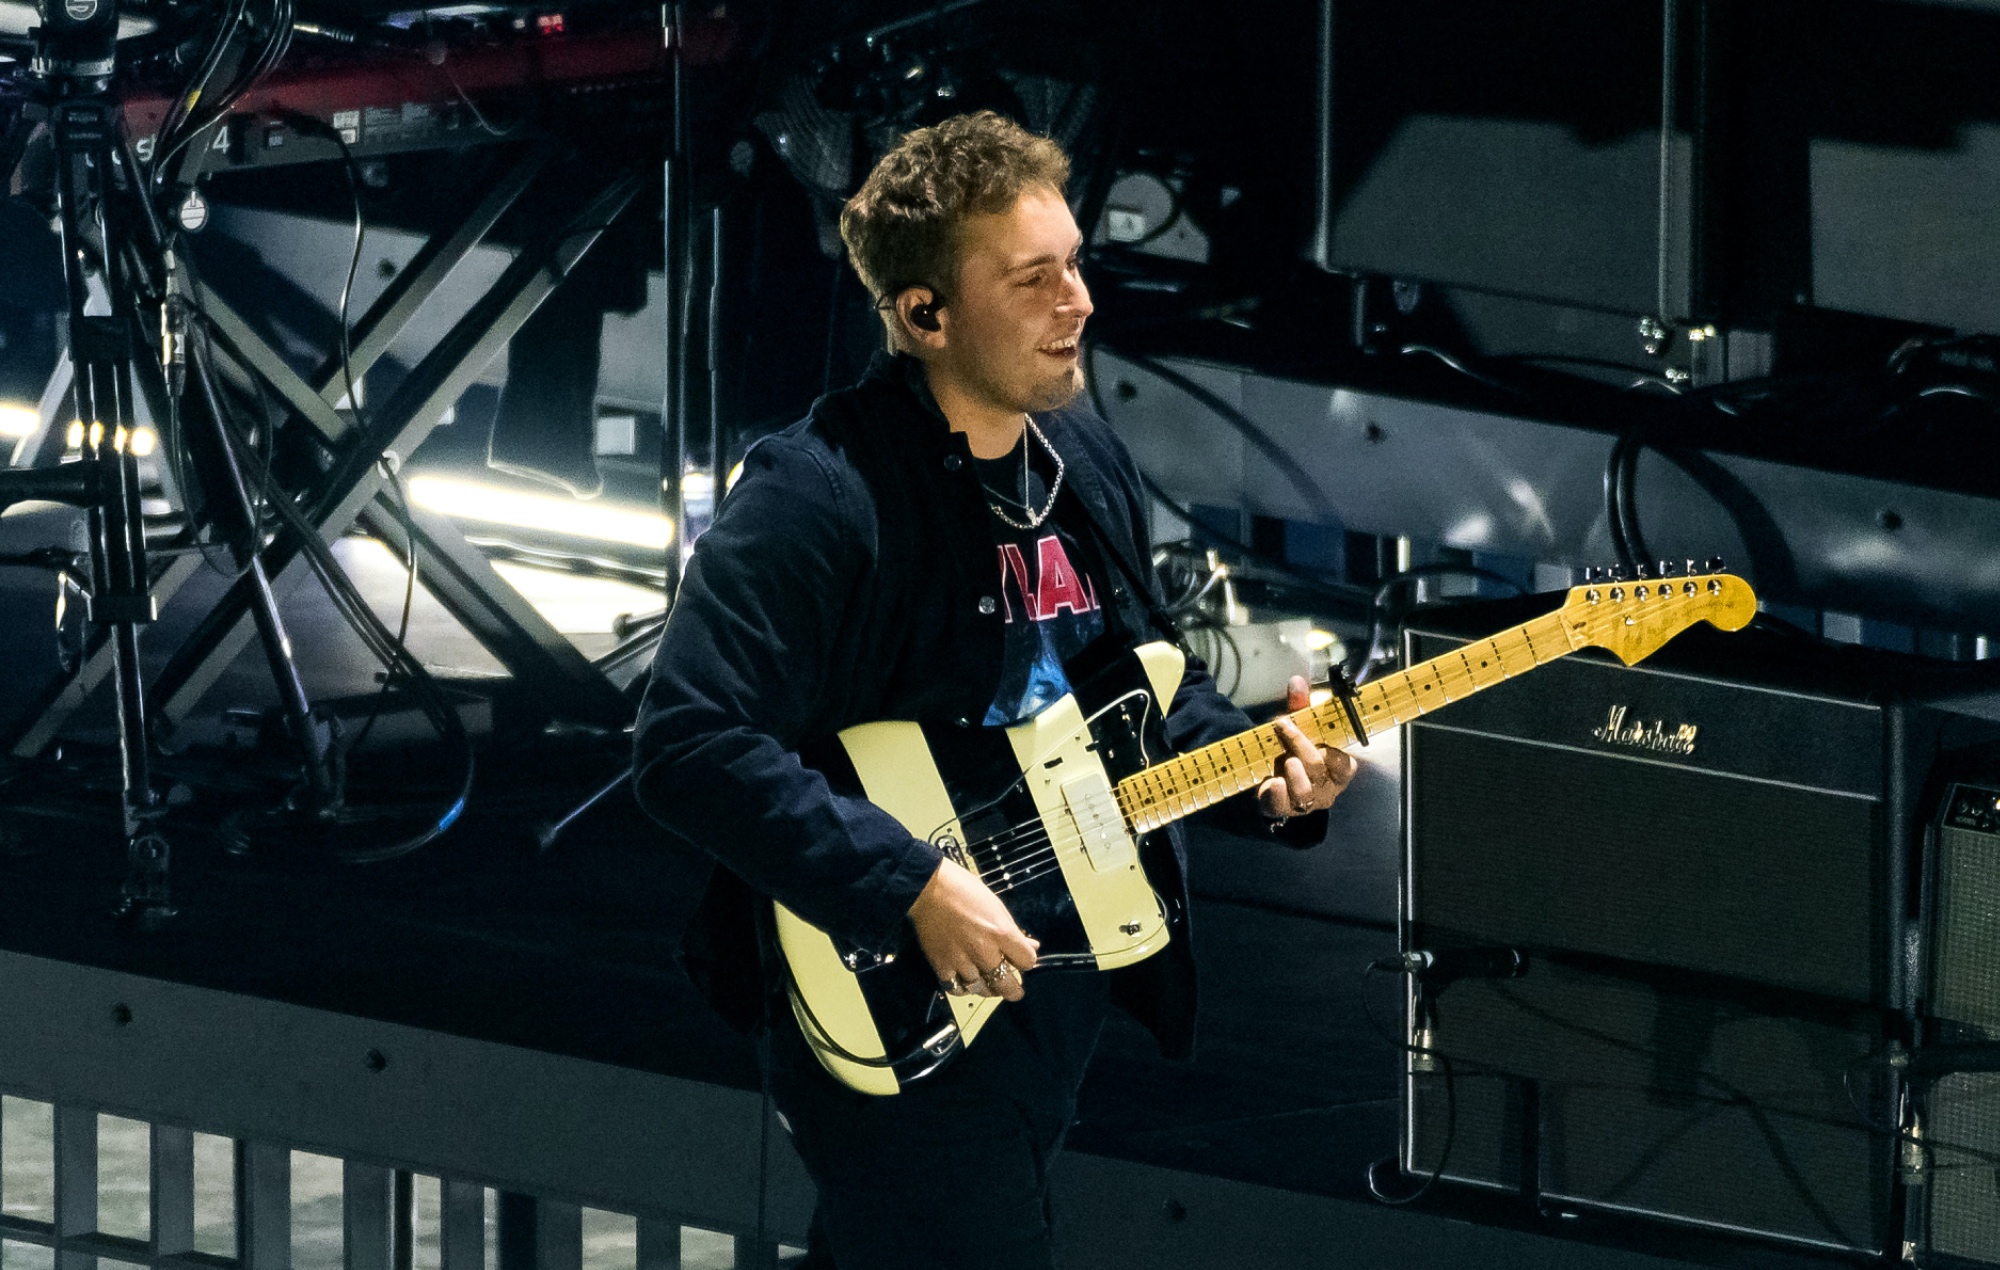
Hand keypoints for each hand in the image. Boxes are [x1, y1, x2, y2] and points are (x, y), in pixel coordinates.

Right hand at [908, 856, 1039, 1001]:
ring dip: (988, 989)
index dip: (1026, 962)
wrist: (927, 888)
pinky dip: (963, 988)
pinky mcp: (942, 965)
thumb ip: (1013, 930)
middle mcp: (984, 950)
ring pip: (982, 989)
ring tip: (989, 985)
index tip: (1022, 961)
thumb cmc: (962, 889)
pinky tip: (966, 982)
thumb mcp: (996, 906)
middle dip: (1013, 989)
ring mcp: (962, 960)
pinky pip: (956, 988)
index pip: (1027, 961)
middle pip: (1007, 984)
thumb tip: (1031, 945)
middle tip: (1014, 990)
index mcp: (1001, 932)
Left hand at [1256, 675, 1358, 821]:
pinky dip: (1275, 789)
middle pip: (1317, 766)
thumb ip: (1301, 709)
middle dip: (1299, 742)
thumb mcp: (1302, 732)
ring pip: (1303, 788)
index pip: (1345, 764)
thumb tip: (1296, 682)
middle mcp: (1326, 790)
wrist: (1275, 787)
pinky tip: (1271, 780)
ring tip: (1283, 759)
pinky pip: (1281, 802)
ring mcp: (1306, 802)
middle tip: (1282, 725)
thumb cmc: (1296, 756)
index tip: (1314, 732)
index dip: (1330, 750)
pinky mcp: (1283, 810)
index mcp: (1338, 772)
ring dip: (1290, 768)